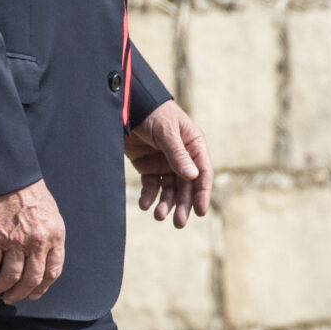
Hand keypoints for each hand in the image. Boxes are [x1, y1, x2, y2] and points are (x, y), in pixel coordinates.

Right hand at [0, 179, 64, 302]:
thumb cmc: (28, 192)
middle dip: (20, 293)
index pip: (52, 272)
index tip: (33, 294)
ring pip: (10, 277)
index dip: (42, 287)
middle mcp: (36, 242)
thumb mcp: (51, 215)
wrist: (7, 174)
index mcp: (54, 236)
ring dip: (2, 287)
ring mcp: (14, 241)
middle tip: (11, 298)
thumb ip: (49, 238)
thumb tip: (42, 261)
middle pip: (31, 279)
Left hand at [125, 99, 212, 226]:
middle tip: (179, 223)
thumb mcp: (167, 132)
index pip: (203, 173)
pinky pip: (152, 185)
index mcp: (194, 145)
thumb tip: (192, 176)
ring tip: (159, 216)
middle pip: (186, 186)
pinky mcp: (149, 167)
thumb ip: (178, 154)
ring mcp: (166, 163)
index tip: (200, 211)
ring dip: (166, 203)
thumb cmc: (153, 113)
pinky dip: (149, 196)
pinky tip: (145, 205)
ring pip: (170, 189)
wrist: (128, 106)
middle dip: (183, 204)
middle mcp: (183, 157)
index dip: (202, 193)